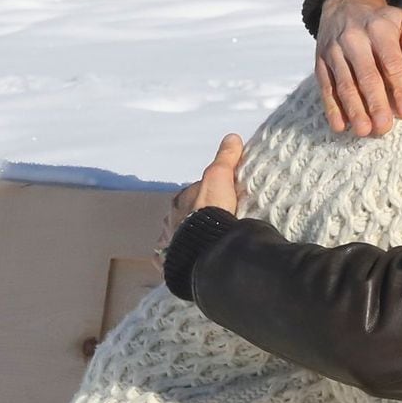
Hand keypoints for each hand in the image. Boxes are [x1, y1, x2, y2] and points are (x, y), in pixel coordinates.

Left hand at [152, 135, 243, 269]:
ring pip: (178, 238)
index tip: (225, 201)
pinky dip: (181, 260)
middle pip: (185, 216)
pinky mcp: (170, 265)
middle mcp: (170, 221)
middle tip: (219, 224)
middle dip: (196, 219)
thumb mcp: (220, 177)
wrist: (206, 248)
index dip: (210, 195)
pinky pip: (174, 261)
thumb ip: (226, 159)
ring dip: (189, 240)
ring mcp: (169, 244)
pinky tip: (192, 262)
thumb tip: (232, 137)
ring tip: (208, 246)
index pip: (195, 194)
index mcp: (180, 200)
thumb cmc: (211, 210)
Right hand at [314, 0, 401, 136]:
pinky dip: (332, 108)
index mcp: (379, 29)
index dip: (400, 88)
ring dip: (354, 110)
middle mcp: (354, 40)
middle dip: (375, 104)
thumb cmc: (380, 20)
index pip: (391, 63)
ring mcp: (334, 51)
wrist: (342, 5)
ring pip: (344, 84)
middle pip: (366, 76)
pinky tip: (340, 126)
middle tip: (384, 128)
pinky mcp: (320, 62)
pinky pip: (326, 87)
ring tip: (364, 131)